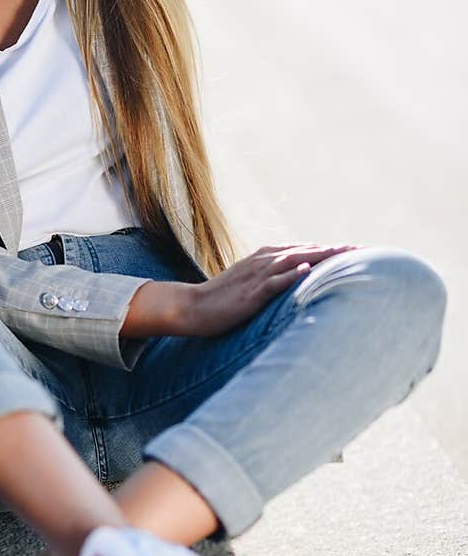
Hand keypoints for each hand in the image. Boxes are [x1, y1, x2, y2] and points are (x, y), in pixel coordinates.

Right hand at [172, 243, 359, 337]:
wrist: (192, 306)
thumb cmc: (222, 299)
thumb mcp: (251, 284)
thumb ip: (273, 279)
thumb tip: (295, 281)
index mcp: (265, 258)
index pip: (304, 249)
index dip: (330, 250)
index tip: (356, 250)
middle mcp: (264, 260)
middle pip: (305, 250)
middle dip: (335, 250)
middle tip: (363, 249)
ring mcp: (256, 275)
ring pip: (294, 260)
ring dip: (321, 257)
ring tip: (345, 254)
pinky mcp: (250, 293)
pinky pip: (273, 281)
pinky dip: (290, 274)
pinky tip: (306, 270)